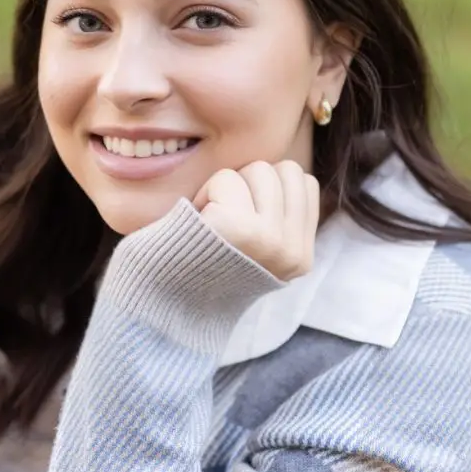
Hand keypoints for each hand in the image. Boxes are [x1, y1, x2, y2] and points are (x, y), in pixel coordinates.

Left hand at [191, 160, 319, 281]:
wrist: (164, 301)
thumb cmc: (203, 264)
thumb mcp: (258, 249)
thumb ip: (278, 216)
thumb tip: (284, 170)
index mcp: (300, 257)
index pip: (306, 184)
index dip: (269, 188)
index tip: (245, 218)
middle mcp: (292, 252)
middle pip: (286, 171)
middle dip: (250, 183)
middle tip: (225, 218)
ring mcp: (271, 241)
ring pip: (260, 170)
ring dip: (228, 186)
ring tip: (213, 219)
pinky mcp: (241, 230)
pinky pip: (227, 180)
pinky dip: (206, 193)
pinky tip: (199, 222)